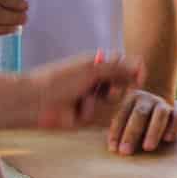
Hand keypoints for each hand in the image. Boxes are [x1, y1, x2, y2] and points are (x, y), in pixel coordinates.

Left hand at [27, 52, 142, 129]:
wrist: (36, 102)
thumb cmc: (60, 80)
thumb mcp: (91, 69)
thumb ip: (118, 67)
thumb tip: (140, 64)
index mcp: (96, 62)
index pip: (124, 64)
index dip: (133, 72)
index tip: (138, 80)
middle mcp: (95, 78)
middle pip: (121, 83)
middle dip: (115, 88)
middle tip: (105, 91)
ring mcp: (92, 97)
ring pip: (113, 101)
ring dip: (101, 101)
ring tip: (84, 102)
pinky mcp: (88, 115)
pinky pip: (102, 115)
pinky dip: (92, 112)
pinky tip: (78, 112)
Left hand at [106, 90, 176, 154]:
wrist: (155, 107)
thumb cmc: (132, 118)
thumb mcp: (120, 117)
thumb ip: (110, 123)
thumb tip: (96, 132)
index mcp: (130, 99)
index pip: (121, 115)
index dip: (116, 132)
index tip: (113, 148)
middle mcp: (147, 99)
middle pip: (140, 114)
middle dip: (132, 133)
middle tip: (125, 151)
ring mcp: (163, 104)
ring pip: (160, 114)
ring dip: (153, 131)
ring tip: (147, 148)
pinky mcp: (176, 112)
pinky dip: (175, 126)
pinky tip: (168, 139)